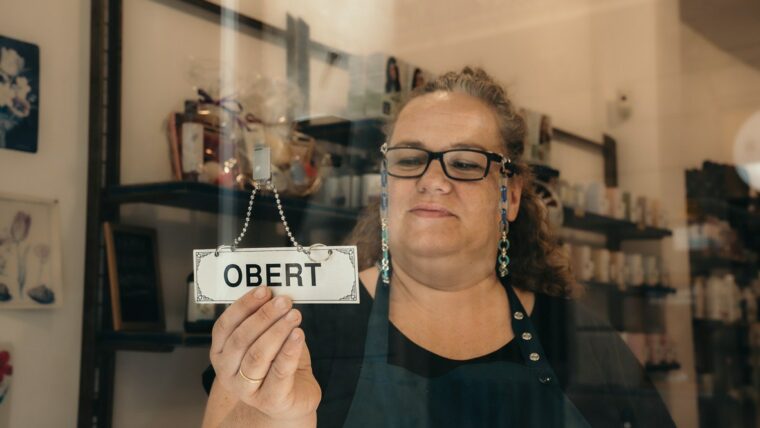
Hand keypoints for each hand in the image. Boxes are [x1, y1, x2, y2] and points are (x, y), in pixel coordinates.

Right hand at [209, 286, 321, 421]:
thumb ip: (265, 320)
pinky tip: (298, 335)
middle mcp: (227, 372)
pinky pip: (279, 372)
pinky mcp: (270, 400)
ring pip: (258, 355)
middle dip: (264, 316)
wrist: (292, 398)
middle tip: (284, 301)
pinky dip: (289, 350)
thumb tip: (276, 294)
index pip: (225, 325)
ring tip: (294, 315)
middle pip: (241, 339)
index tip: (264, 290)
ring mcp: (246, 389)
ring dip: (277, 331)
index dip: (244, 306)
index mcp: (221, 352)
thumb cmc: (277, 363)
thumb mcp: (266, 338)